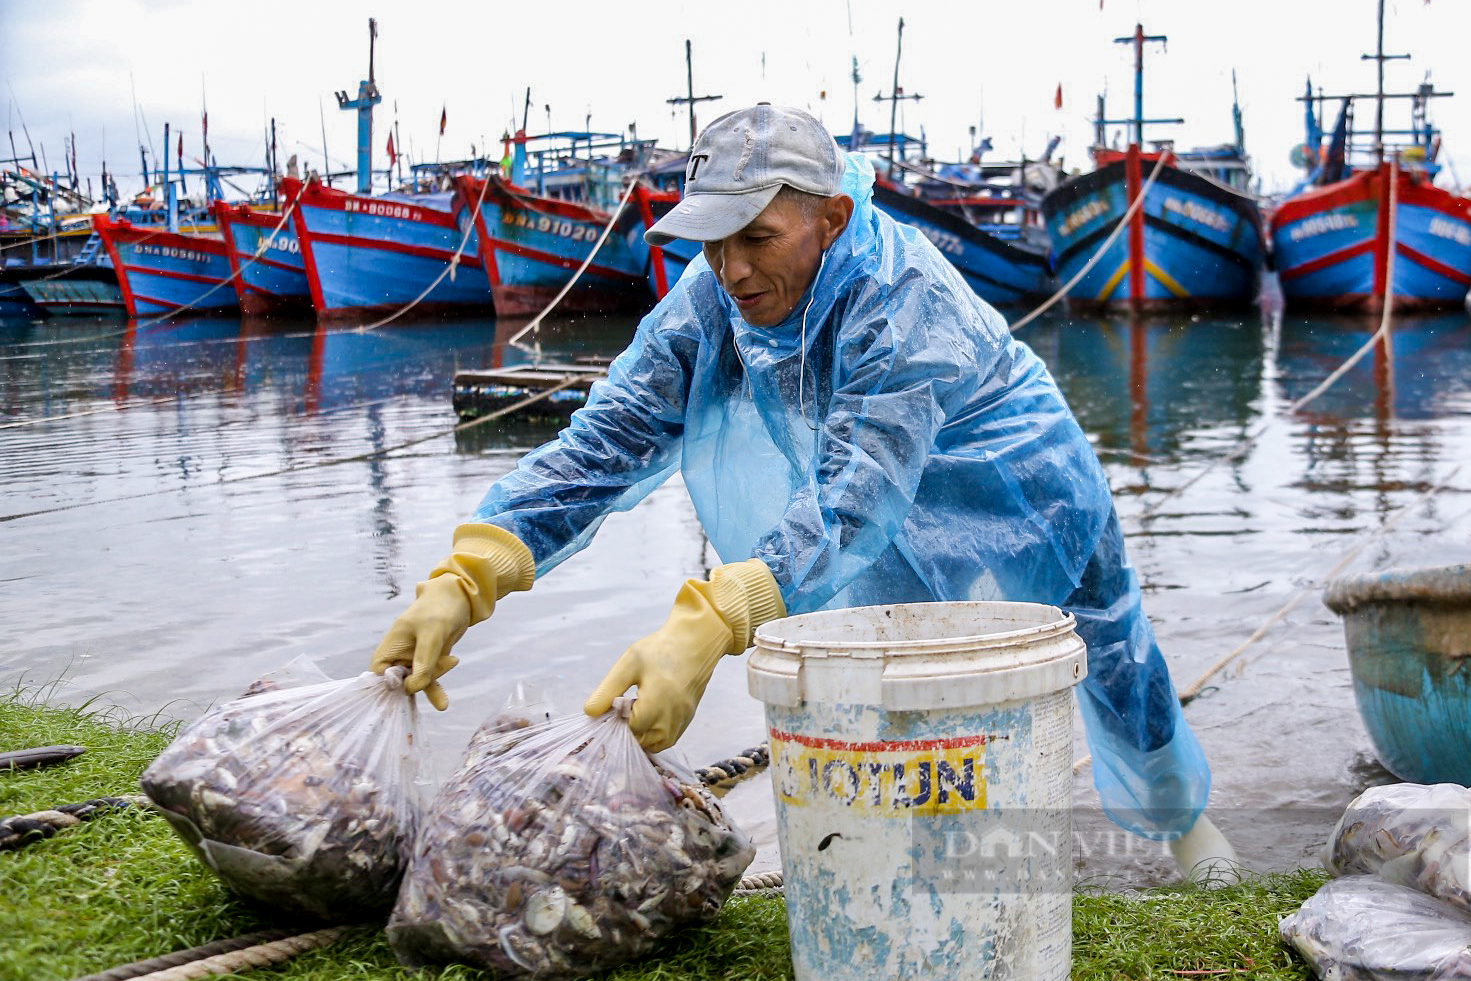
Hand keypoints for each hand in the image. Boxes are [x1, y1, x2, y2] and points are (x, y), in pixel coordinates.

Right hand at [371, 576, 468, 710]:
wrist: (460, 599)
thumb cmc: (440, 609)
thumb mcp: (433, 633)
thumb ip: (423, 659)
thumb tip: (414, 687)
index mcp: (390, 646)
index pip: (378, 674)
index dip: (388, 686)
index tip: (404, 689)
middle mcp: (399, 655)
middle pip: (399, 682)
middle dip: (413, 687)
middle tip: (432, 681)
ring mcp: (414, 660)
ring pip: (416, 683)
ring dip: (428, 690)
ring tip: (443, 704)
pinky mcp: (429, 663)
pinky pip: (430, 681)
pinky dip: (436, 689)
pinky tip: (443, 702)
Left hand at [584, 558, 784, 750]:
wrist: (696, 641)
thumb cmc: (660, 649)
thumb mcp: (629, 664)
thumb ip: (608, 690)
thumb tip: (589, 712)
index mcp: (656, 703)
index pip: (630, 730)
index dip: (617, 721)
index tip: (614, 705)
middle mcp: (672, 717)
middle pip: (644, 742)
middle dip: (630, 731)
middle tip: (624, 708)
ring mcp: (683, 719)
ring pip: (658, 744)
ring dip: (643, 736)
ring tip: (636, 712)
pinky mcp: (689, 717)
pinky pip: (670, 737)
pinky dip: (657, 734)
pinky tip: (649, 714)